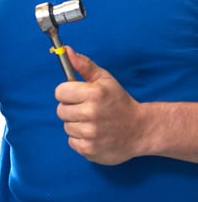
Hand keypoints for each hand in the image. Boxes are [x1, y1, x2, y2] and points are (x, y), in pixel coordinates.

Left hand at [55, 47, 142, 164]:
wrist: (142, 130)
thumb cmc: (120, 102)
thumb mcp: (104, 80)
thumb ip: (84, 65)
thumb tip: (66, 51)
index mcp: (93, 94)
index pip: (59, 92)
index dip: (67, 93)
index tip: (77, 95)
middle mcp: (91, 114)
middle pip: (60, 110)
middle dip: (71, 109)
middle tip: (87, 110)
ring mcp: (90, 134)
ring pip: (66, 126)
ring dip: (76, 124)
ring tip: (93, 123)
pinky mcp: (90, 150)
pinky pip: (72, 142)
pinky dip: (80, 139)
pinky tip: (94, 135)